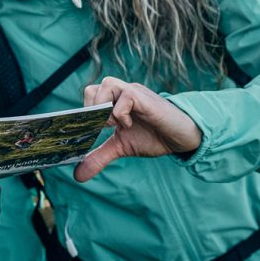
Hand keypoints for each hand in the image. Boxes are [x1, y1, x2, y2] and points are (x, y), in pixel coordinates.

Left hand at [74, 76, 203, 182]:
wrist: (181, 137)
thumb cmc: (153, 137)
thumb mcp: (121, 148)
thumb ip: (100, 157)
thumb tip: (78, 176)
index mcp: (114, 101)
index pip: (88, 96)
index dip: (83, 114)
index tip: (87, 134)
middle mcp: (121, 93)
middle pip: (92, 88)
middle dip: (91, 111)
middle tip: (102, 129)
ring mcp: (133, 93)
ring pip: (107, 84)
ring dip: (104, 108)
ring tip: (115, 126)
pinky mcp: (145, 98)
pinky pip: (126, 96)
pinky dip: (121, 113)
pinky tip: (129, 125)